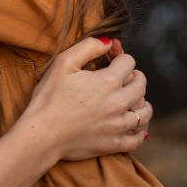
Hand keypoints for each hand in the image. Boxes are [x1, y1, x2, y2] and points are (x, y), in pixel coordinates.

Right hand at [22, 37, 150, 160]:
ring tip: (132, 98)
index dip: (119, 55)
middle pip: (141, 85)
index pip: (129, 62)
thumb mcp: (64, 62)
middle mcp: (119, 103)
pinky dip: (139, 130)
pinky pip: (137, 138)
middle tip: (124, 75)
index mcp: (108, 81)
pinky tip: (133, 125)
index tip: (111, 56)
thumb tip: (108, 42)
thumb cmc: (49, 97)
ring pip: (144, 111)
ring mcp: (118, 125)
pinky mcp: (113, 144)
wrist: (42, 134)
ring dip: (141, 101)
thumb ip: (88, 47)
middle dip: (134, 75)